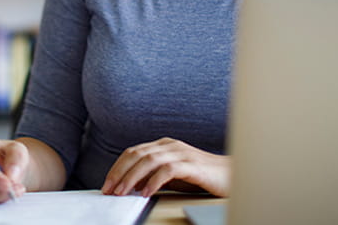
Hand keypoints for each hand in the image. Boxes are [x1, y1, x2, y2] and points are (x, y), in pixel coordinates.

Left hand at [101, 137, 230, 197]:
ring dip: (132, 177)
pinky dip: (154, 181)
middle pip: (137, 154)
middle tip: (108, 190)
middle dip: (119, 172)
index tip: (107, 185)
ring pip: (149, 161)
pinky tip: (146, 193)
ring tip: (122, 193)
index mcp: (163, 145)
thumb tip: (131, 186)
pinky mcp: (192, 165)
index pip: (133, 152)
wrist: (231, 175)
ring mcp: (181, 153)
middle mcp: (170, 145)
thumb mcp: (173, 175)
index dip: (117, 167)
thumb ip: (154, 175)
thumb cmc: (201, 176)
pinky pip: (168, 170)